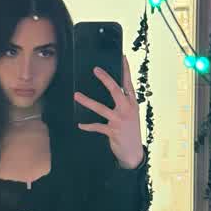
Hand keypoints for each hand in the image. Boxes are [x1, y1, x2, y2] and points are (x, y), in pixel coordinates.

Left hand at [74, 54, 143, 168]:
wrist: (133, 153)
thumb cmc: (130, 132)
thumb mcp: (131, 115)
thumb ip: (123, 103)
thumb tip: (113, 90)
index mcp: (132, 103)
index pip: (128, 84)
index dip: (125, 70)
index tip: (122, 57)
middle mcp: (127, 109)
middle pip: (115, 90)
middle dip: (105, 79)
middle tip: (95, 70)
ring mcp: (119, 120)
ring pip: (101, 108)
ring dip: (87, 101)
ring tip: (76, 95)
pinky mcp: (112, 131)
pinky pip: (96, 126)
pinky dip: (87, 126)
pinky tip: (80, 125)